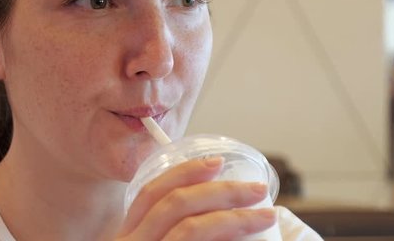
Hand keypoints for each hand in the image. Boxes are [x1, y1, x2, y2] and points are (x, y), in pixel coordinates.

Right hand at [116, 157, 276, 239]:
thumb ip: (171, 229)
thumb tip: (216, 204)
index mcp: (128, 234)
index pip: (149, 192)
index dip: (183, 171)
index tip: (217, 161)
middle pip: (172, 203)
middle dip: (220, 190)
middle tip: (257, 189)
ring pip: (189, 228)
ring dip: (234, 218)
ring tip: (266, 214)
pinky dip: (226, 238)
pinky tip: (249, 238)